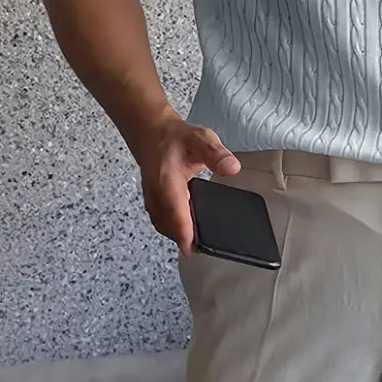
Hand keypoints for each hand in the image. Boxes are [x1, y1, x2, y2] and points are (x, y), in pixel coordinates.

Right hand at [135, 110, 241, 255]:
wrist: (150, 132)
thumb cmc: (175, 137)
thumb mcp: (200, 138)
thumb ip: (215, 153)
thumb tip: (231, 167)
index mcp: (166, 180)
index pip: (175, 212)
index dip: (184, 233)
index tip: (193, 249)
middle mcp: (155, 194)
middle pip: (168, 226)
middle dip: (184, 239)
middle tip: (206, 248)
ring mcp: (151, 200)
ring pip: (164, 226)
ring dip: (178, 235)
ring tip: (200, 243)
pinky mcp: (152, 203)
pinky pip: (162, 222)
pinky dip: (174, 229)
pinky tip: (188, 231)